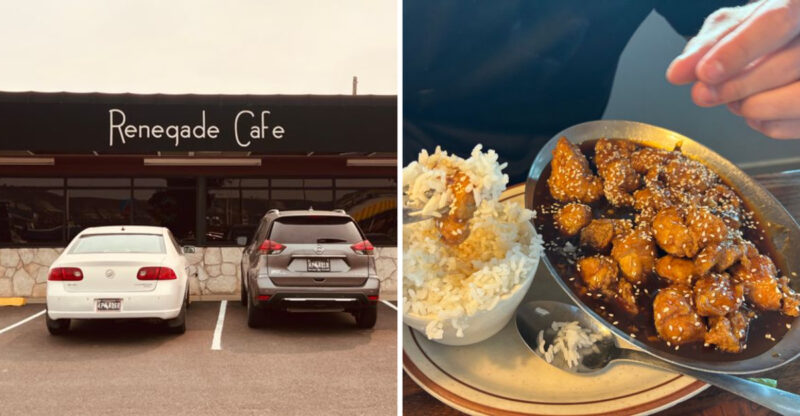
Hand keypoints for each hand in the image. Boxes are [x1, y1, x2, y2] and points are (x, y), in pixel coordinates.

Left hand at [666, 0, 799, 138]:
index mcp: (797, 3)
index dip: (738, 50)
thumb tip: (679, 72)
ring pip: (794, 98)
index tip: (706, 72)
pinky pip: (794, 124)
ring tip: (733, 98)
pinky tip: (753, 106)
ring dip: (750, 105)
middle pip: (785, 64)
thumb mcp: (734, 26)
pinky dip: (764, 122)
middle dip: (734, 86)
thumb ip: (707, 46)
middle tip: (702, 93)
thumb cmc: (762, 28)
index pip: (776, 22)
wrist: (792, 35)